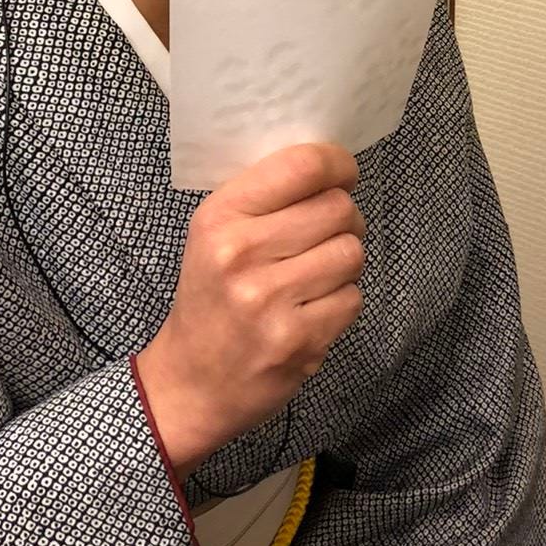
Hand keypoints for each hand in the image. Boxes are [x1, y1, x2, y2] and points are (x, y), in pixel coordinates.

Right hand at [134, 142, 365, 478]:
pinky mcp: (298, 341)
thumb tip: (331, 164)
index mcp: (220, 217)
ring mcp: (270, 301)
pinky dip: (343, 299)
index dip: (337, 163)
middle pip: (337, 207)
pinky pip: (353, 297)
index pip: (301, 166)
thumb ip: (265, 195)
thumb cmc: (212, 295)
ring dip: (345, 259)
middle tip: (329, 230)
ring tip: (319, 271)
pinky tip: (314, 306)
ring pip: (351, 252)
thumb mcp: (215, 232)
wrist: (192, 382)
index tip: (343, 173)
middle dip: (345, 216)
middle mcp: (241, 254)